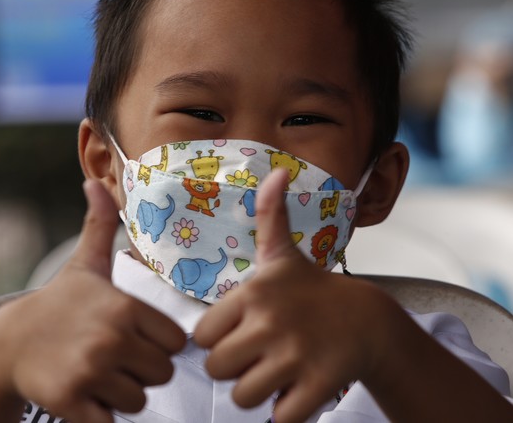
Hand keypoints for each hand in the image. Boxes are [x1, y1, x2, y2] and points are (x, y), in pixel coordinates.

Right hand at [0, 179, 185, 422]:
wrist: (10, 343)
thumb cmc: (60, 304)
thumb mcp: (85, 265)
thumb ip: (100, 226)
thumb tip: (95, 183)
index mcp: (126, 307)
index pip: (176, 343)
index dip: (158, 345)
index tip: (135, 338)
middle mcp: (113, 337)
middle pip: (162, 373)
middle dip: (142, 370)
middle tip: (114, 357)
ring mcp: (92, 370)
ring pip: (139, 400)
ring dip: (122, 393)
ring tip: (97, 372)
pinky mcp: (73, 401)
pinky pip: (111, 422)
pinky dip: (101, 415)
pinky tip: (85, 393)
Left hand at [194, 170, 393, 422]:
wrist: (368, 320)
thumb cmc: (313, 288)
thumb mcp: (284, 253)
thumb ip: (270, 215)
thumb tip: (275, 171)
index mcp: (253, 294)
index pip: (201, 336)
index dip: (217, 340)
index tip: (239, 333)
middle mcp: (270, 323)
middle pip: (217, 370)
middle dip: (234, 369)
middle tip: (257, 357)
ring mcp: (296, 356)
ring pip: (243, 398)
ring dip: (257, 393)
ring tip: (275, 373)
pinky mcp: (319, 386)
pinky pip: (279, 418)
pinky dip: (284, 412)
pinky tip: (296, 390)